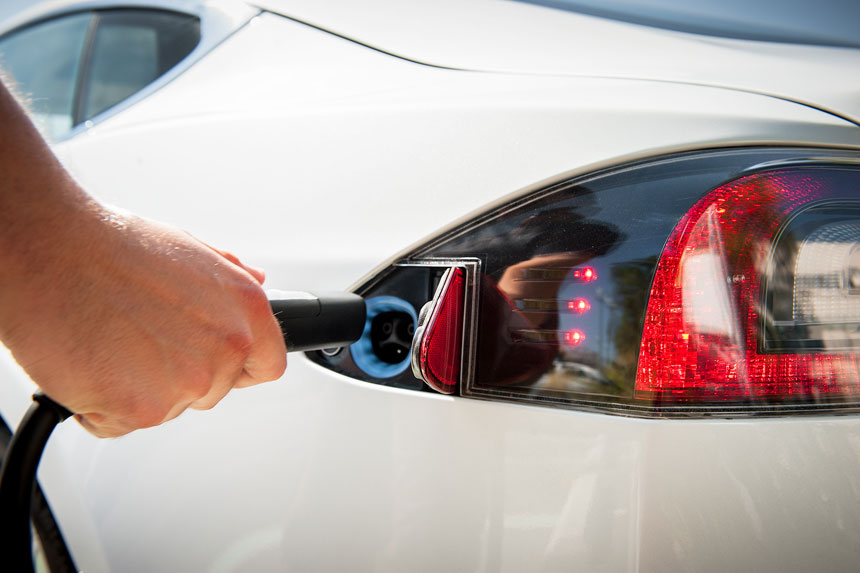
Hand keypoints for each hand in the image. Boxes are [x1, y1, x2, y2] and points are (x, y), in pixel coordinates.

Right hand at [0, 205, 286, 437]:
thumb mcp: (190, 250)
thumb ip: (230, 278)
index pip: (268, 364)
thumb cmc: (112, 247)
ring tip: (111, 341)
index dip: (240, 368)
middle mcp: (225, 348)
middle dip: (179, 375)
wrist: (51, 252)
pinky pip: (121, 424)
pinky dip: (100, 406)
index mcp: (246, 309)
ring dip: (138, 389)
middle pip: (213, 392)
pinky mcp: (141, 410)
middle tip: (140, 339)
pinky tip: (91, 362)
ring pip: (167, 409)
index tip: (219, 365)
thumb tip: (258, 281)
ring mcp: (186, 383)